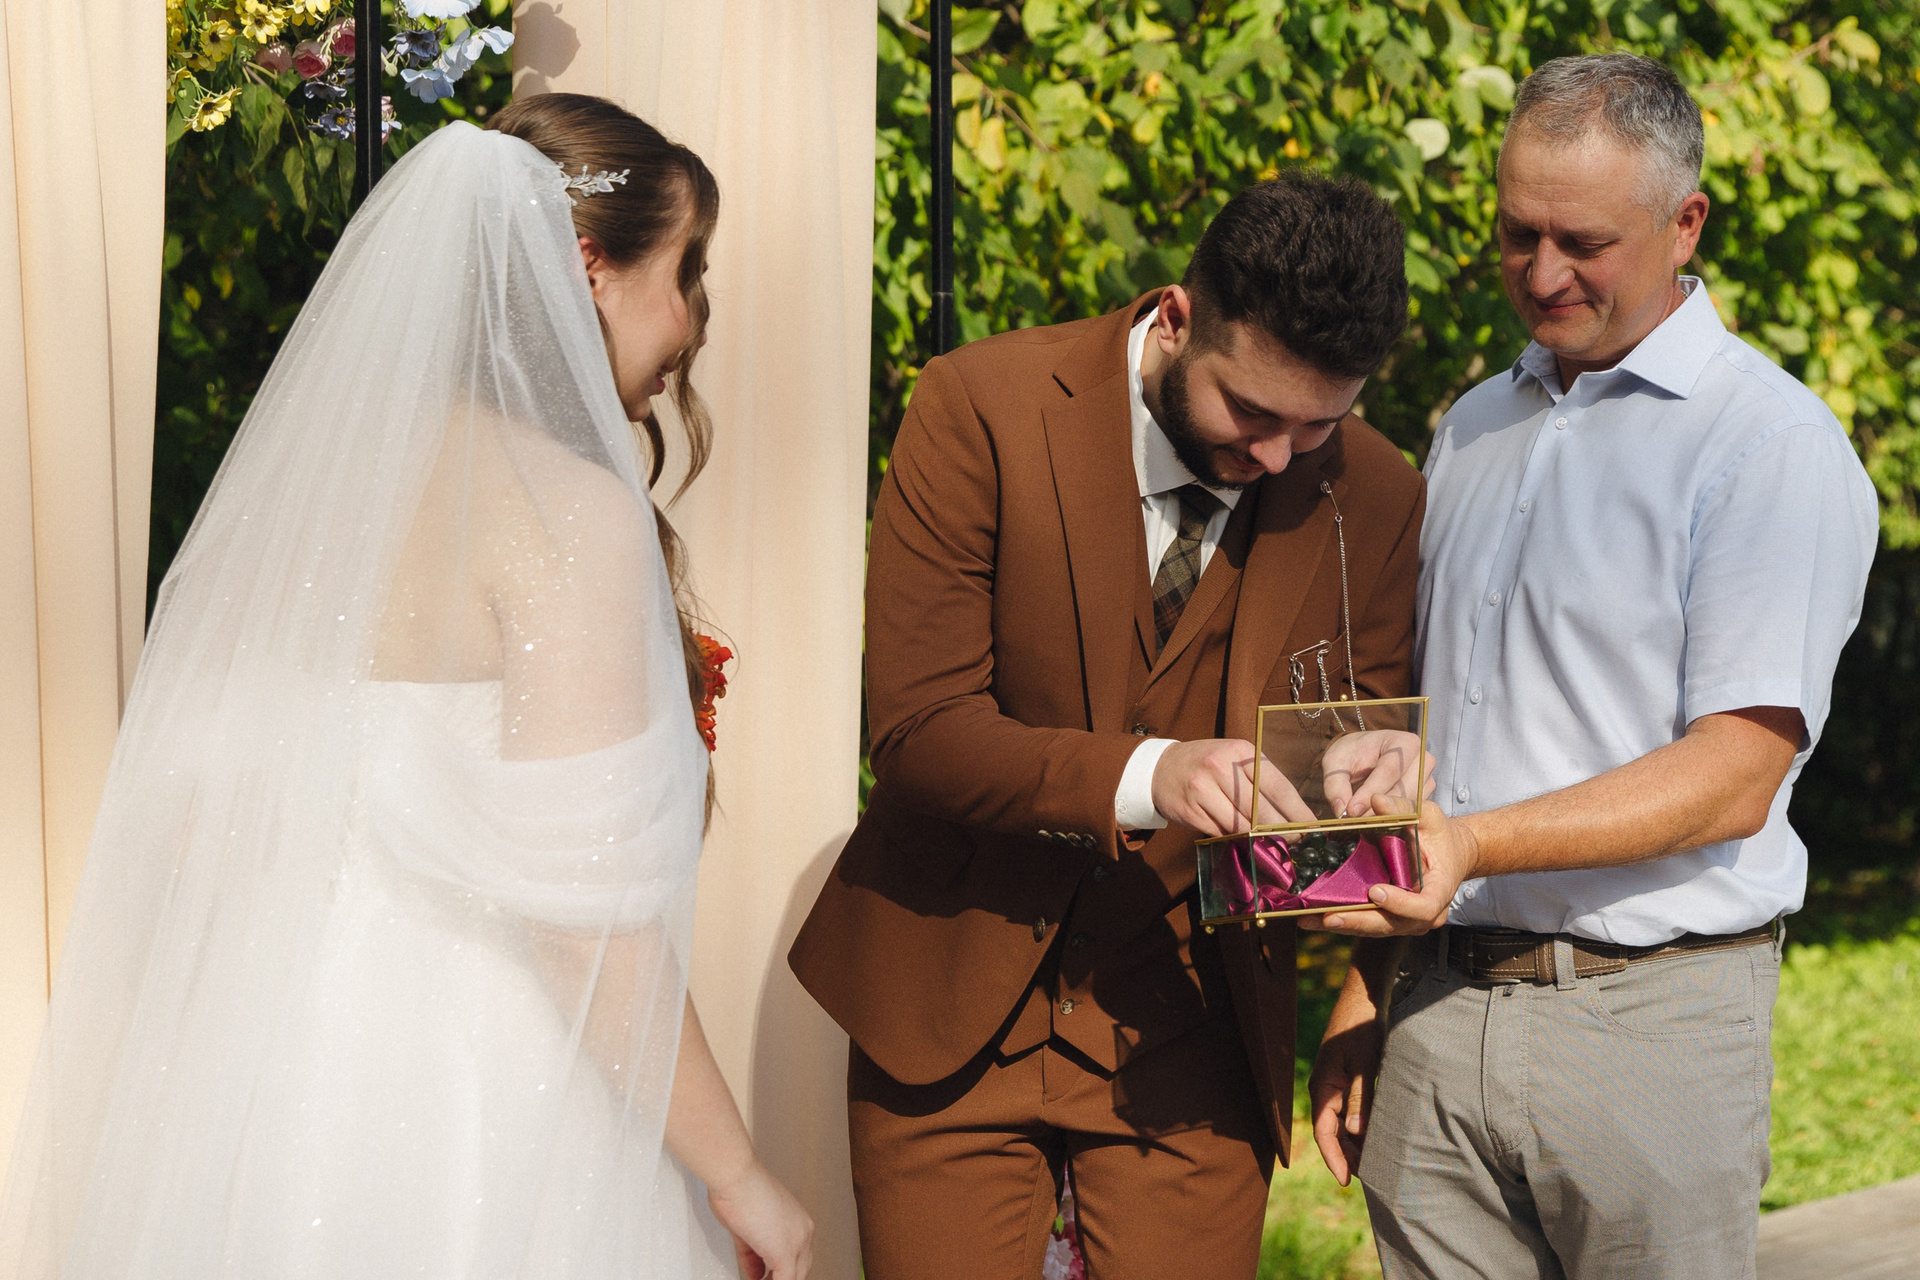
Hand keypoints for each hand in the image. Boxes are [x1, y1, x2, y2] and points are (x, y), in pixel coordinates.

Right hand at [707, 1160, 813, 1279]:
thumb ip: (754, 1253)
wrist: (735, 1177)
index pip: (798, 1256)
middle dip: (780, 1277)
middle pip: (801, 1268)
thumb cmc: (738, 1189)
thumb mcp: (747, 1227)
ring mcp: (797, 1241)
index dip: (781, 1271)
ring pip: (795, 1276)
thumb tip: (755, 1271)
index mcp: (798, 1220)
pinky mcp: (784, 1252)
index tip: (766, 1275)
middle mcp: (803, 1230)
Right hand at [1151, 738, 1314, 835]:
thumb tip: (1290, 816)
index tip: (1312, 827)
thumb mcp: (1234, 760)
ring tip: (1268, 842)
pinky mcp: (1190, 811)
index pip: (1277, 786)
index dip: (1297, 811)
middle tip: (1294, 841)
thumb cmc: (1207, 765)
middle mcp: (1221, 768)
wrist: (1160, 768)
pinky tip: (1236, 836)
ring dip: (1256, 838)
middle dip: (1281, 831)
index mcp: (1240, 752)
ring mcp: (1202, 789)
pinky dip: (1232, 837)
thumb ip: (1259, 781)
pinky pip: (1221, 832)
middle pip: (1261, 811)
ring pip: (1241, 826)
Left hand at [1305, 798, 1478, 937]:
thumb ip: (1405, 808)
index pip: (1423, 907)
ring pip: (1373, 928)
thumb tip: (1376, 800)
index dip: (1400, 904)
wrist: (1449, 854)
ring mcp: (1406, 919)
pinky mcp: (1389, 918)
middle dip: (1358, 921)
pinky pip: (1365, 923)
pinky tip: (1312, 916)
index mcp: (1439, 891)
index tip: (1375, 892)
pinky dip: (1341, 919)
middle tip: (1329, 916)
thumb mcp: (1429, 817)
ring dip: (1341, 924)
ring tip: (1308, 919)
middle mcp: (1424, 913)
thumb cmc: (1440, 836)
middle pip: (1390, 925)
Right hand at [1309, 1004, 1384, 1187]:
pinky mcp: (1344, 1077)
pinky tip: (1371, 1135)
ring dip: (1352, 1143)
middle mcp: (1324, 1087)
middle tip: (1367, 1177)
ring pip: (1339, 1122)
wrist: (1364, 997)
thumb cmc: (1362, 1028)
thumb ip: (1359, 1099)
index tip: (1346, 1180)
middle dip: (1345, 1155)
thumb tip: (1357, 1134)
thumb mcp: (1363, 1065)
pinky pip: (1347, 1109)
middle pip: (1331, 1131)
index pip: (1324, 1132)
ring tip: (1370, 1163)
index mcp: (1322, 1086)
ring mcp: (1333, 1082)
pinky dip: (1358, 1126)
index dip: (1334, 1158)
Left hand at [1320, 730, 1433, 818]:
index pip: (1389, 771)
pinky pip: (1410, 814)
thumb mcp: (1335, 763)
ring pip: (1408, 806)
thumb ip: (1335, 784)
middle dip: (1376, 808)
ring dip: (1383, 816)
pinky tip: (1373, 820)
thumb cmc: (1352, 754)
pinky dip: (1390, 820)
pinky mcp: (1425, 797)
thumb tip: (1342, 810)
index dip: (1370, 793)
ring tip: (1360, 820)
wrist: (1364, 755)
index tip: (1352, 811)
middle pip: (1402, 791)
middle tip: (1353, 820)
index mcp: (1404, 742)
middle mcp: (1423, 760)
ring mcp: (1427, 779)